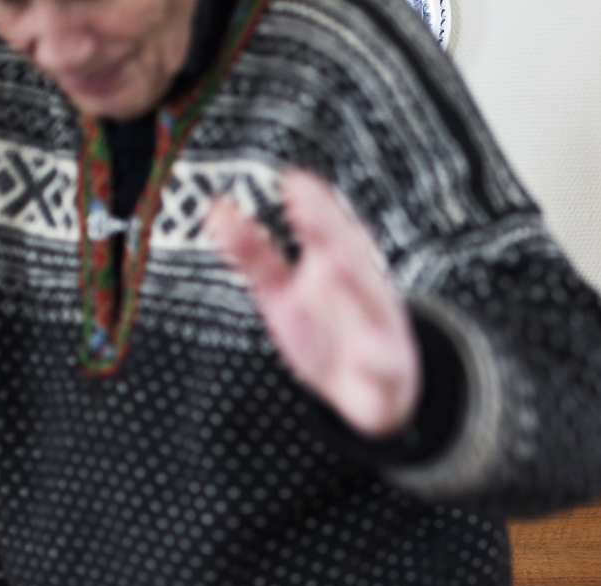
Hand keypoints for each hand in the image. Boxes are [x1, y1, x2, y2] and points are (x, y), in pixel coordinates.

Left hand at [206, 170, 420, 437]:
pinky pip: (383, 374)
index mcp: (344, 268)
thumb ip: (255, 255)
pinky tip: (367, 357)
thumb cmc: (326, 330)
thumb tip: (216, 211)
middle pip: (353, 259)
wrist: (375, 388)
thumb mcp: (283, 293)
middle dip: (333, 233)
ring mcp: (379, 336)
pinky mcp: (384, 379)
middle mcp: (367, 295)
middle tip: (306, 208)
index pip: (331, 231)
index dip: (315, 207)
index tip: (294, 182)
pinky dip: (379, 368)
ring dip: (356, 289)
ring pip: (372, 310)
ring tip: (332, 265)